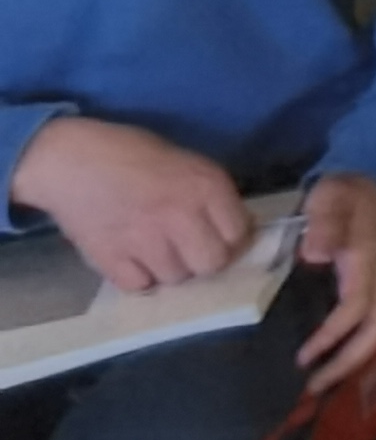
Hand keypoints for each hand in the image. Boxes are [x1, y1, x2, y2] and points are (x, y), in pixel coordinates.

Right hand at [6, 114, 251, 293]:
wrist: (72, 160)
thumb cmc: (133, 154)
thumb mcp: (187, 163)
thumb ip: (211, 196)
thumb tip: (232, 227)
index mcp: (206, 186)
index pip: (239, 234)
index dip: (232, 239)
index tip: (219, 238)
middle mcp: (181, 215)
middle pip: (211, 264)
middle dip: (204, 260)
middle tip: (189, 250)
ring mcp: (145, 240)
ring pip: (175, 278)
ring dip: (170, 269)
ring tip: (156, 250)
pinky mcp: (111, 258)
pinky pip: (139, 286)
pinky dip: (138, 277)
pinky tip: (133, 259)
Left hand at [289, 169, 375, 388]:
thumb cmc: (348, 189)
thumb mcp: (332, 195)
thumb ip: (325, 222)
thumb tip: (316, 256)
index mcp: (368, 260)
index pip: (356, 308)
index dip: (331, 336)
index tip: (302, 357)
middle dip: (348, 362)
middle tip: (312, 387)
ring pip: (375, 329)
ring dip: (349, 359)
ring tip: (317, 380)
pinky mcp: (372, 284)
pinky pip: (366, 321)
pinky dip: (348, 344)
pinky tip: (324, 354)